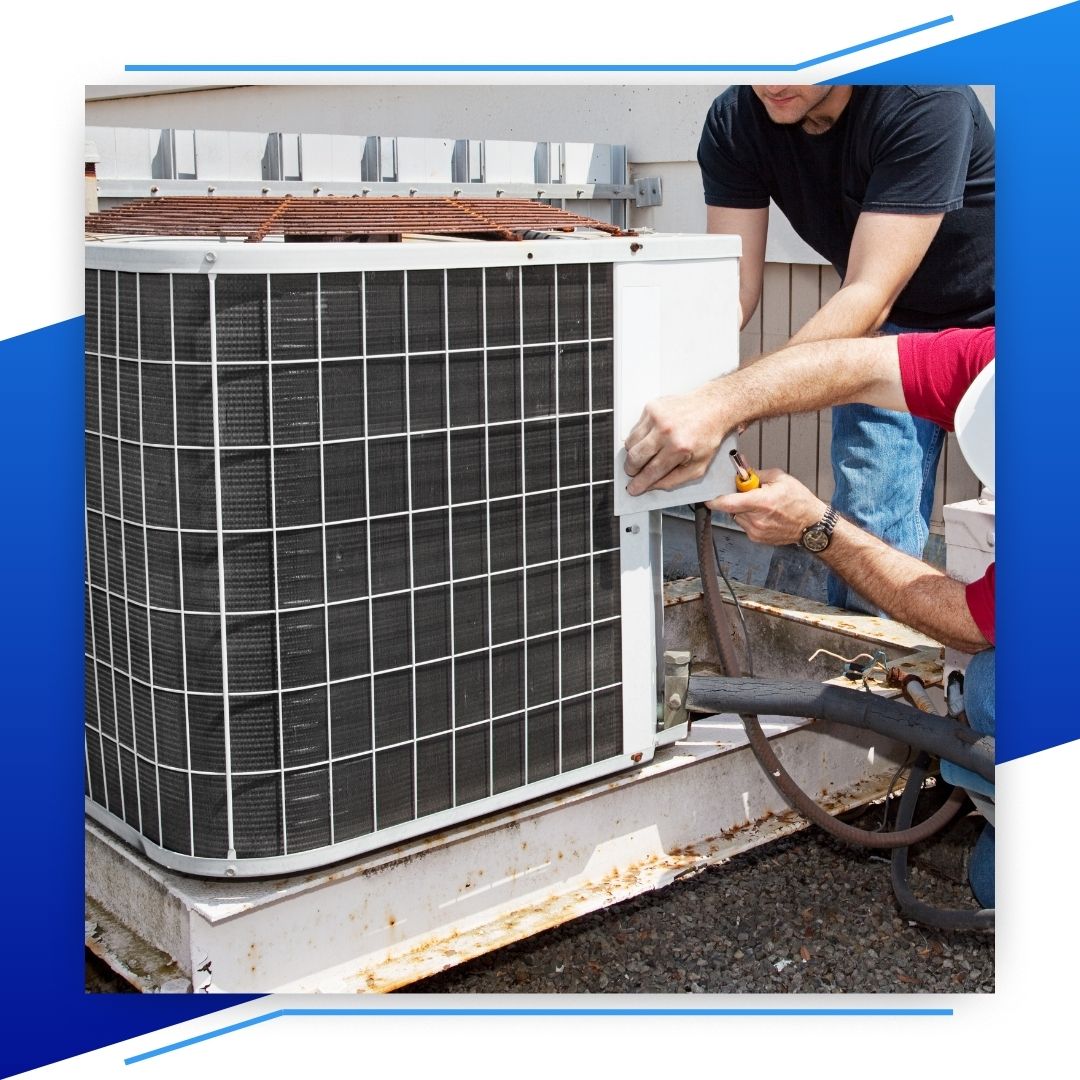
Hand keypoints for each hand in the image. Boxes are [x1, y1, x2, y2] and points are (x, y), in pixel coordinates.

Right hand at [623, 390, 728, 495]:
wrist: (713, 407)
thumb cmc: (708, 435)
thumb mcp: (698, 466)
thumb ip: (674, 480)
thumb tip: (653, 485)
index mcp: (679, 447)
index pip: (651, 471)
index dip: (639, 483)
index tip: (633, 488)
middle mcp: (666, 430)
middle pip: (635, 458)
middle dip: (632, 470)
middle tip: (635, 473)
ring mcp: (656, 417)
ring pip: (630, 443)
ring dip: (633, 454)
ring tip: (643, 456)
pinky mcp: (651, 407)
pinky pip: (634, 429)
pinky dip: (638, 439)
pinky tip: (649, 440)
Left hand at [707, 469, 826, 546]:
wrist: (812, 525)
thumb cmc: (800, 501)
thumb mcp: (780, 479)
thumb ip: (756, 473)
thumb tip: (742, 467)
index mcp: (761, 502)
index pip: (728, 503)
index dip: (714, 499)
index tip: (708, 496)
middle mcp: (756, 519)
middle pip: (732, 508)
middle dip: (736, 498)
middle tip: (749, 493)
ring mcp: (756, 531)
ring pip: (737, 516)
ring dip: (743, 509)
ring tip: (760, 505)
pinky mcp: (757, 539)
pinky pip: (745, 525)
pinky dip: (749, 518)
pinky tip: (764, 515)